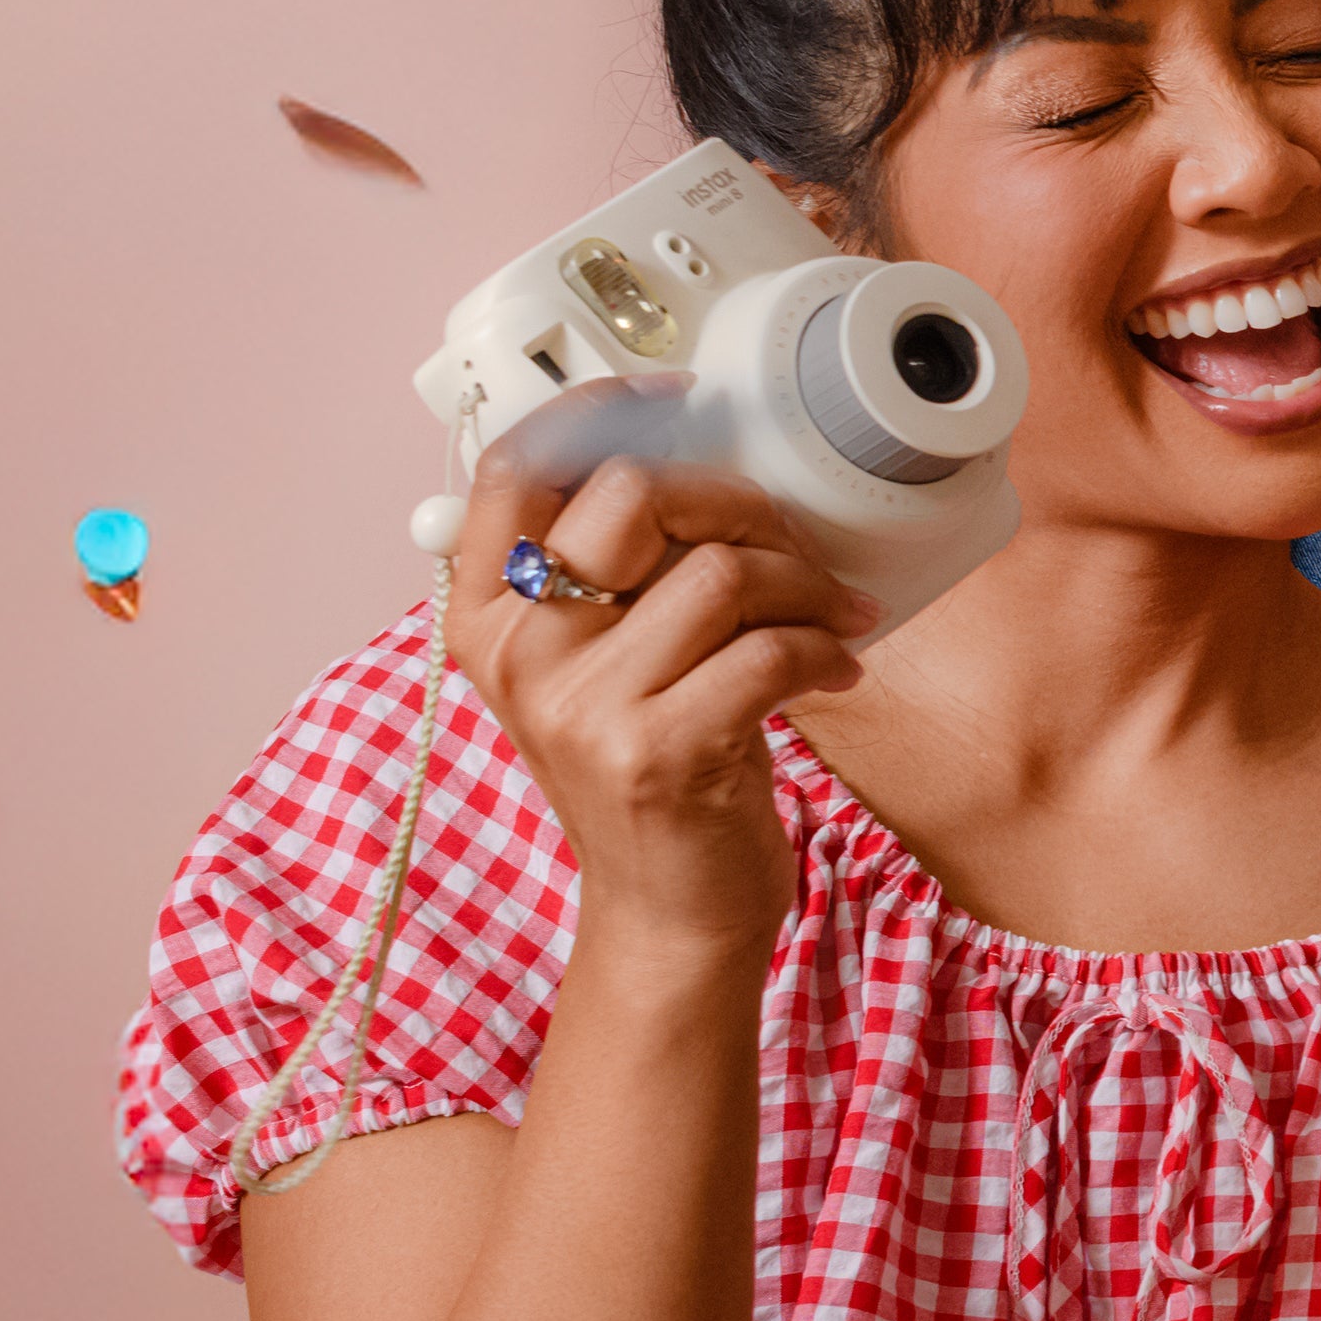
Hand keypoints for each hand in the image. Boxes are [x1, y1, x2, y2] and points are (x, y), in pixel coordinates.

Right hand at [448, 390, 879, 963]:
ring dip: (803, 585)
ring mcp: (583, 707)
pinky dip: (820, 649)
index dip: (598, 413)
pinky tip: (833, 669)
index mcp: (488, 621)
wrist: (667, 916)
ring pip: (717, 573)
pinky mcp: (659, 753)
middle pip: (630, 495)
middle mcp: (520, 656)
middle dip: (738, 501)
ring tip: (831, 615)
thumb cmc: (651, 778)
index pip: (513, 471)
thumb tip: (697, 468)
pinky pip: (766, 651)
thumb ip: (611, 577)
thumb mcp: (597, 670)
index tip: (679, 404)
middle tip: (790, 541)